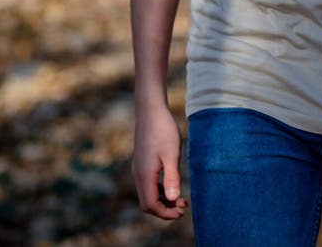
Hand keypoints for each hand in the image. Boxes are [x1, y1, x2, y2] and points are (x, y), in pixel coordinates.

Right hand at [132, 104, 187, 219]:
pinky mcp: (141, 161)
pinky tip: (171, 183)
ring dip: (162, 199)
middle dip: (164, 209)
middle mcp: (138, 173)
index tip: (182, 210)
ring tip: (180, 197)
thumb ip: (172, 177)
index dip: (166, 213)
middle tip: (183, 205)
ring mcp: (138, 167)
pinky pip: (147, 183)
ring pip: (147, 193)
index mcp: (144, 174)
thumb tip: (173, 199)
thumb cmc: (163, 128)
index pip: (151, 205)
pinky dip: (159, 189)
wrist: (151, 108)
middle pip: (147, 203)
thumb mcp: (171, 153)